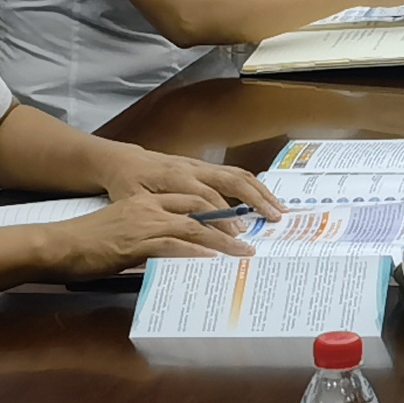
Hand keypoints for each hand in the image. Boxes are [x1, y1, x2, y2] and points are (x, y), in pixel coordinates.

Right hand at [39, 194, 254, 281]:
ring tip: (242, 254)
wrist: (57, 246)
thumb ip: (150, 241)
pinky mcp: (136, 242)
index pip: (190, 200)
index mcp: (145, 202)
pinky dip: (196, 253)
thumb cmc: (87, 245)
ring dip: (221, 241)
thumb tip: (175, 258)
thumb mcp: (124, 236)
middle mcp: (148, 208)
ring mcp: (143, 223)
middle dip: (228, 223)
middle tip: (249, 239)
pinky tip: (212, 261)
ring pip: (192, 228)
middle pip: (199, 209)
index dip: (216, 211)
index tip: (238, 223)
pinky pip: (174, 245)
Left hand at [102, 141, 282, 219]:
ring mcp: (203, 166)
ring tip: (278, 209)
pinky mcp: (206, 167)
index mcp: (175, 178)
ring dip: (261, 191)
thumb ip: (156, 218)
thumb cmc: (128, 186)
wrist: (124, 162)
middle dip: (255, 199)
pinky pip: (235, 173)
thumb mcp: (133, 204)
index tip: (237, 235)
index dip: (223, 217)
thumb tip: (176, 240)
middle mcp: (194, 169)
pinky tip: (266, 199)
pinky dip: (254, 186)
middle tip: (273, 218)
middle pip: (231, 180)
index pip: (206, 198)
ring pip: (238, 175)